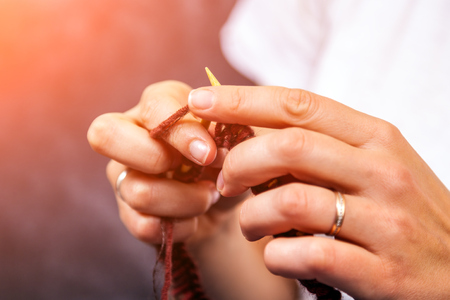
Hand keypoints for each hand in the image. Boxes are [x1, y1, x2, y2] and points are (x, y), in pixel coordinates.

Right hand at [87, 80, 229, 244]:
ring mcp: (124, 175)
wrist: (228, 199)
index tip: (210, 152)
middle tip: (197, 167)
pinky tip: (194, 219)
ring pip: (138, 190)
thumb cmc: (229, 156)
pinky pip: (144, 225)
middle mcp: (130, 135)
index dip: (180, 132)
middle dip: (157, 157)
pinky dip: (181, 227)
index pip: (152, 106)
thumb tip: (208, 147)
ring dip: (188, 201)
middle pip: (104, 134)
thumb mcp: (234, 137)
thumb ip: (224, 131)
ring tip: (209, 196)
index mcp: (157, 104)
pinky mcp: (128, 212)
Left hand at [188, 85, 449, 298]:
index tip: (199, 103)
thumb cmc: (403, 213)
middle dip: (239, 163)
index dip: (242, 100)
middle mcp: (383, 171)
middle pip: (288, 147)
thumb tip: (252, 132)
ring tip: (251, 226)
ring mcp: (385, 222)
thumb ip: (321, 148)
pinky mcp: (380, 272)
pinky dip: (275, 256)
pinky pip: (304, 254)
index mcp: (377, 137)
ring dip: (251, 217)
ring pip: (288, 202)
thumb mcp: (373, 166)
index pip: (298, 105)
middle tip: (225, 183)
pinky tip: (278, 256)